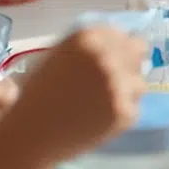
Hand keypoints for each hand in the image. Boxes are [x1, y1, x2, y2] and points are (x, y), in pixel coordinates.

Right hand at [1, 26, 146, 163]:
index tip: (115, 58)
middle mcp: (107, 57)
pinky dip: (120, 114)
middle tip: (113, 81)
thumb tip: (119, 43)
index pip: (124, 34)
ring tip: (101, 104)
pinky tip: (98, 119)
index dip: (120, 48)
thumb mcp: (60, 56)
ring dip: (127, 91)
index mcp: (88, 38)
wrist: (29, 134)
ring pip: (139, 82)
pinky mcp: (124, 113)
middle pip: (139, 53)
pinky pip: (133, 108)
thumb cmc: (38, 94)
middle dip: (128, 66)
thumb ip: (90, 46)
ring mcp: (118, 85)